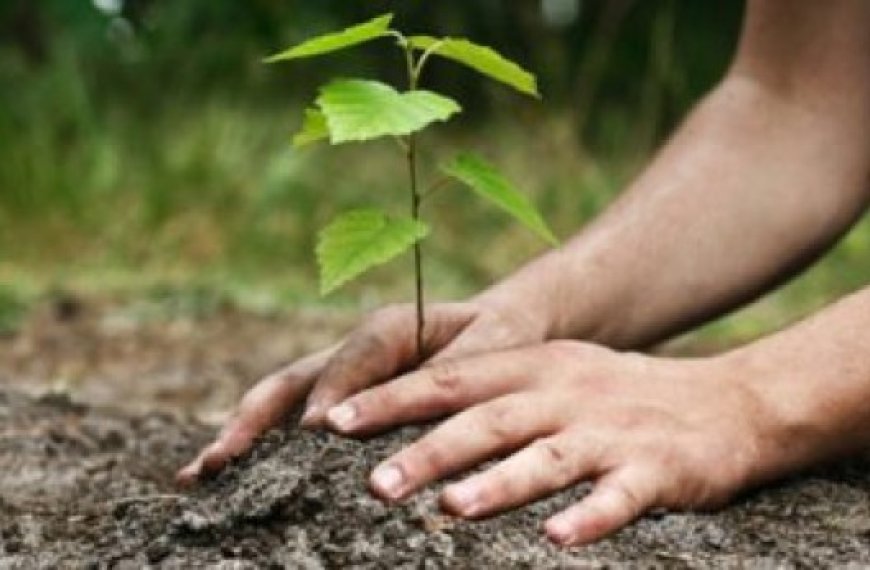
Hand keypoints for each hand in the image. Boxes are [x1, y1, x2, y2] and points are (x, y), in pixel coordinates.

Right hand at [177, 296, 548, 484]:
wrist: (500, 330)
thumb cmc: (499, 338)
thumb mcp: (494, 346)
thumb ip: (458, 371)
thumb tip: (421, 408)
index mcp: (391, 328)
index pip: (355, 357)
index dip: (334, 391)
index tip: (317, 431)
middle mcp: (354, 352)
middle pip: (292, 381)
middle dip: (254, 420)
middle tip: (218, 462)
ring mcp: (340, 378)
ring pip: (281, 403)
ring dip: (241, 436)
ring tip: (200, 476)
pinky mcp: (340, 401)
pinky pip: (294, 422)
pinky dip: (262, 448)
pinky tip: (231, 480)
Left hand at [324, 341, 777, 545]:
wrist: (727, 400)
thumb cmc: (620, 396)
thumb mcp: (556, 376)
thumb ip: (494, 394)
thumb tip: (414, 425)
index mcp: (536, 368)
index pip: (452, 379)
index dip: (392, 398)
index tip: (334, 422)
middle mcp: (566, 393)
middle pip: (489, 419)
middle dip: (430, 450)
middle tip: (374, 482)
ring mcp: (612, 431)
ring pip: (547, 457)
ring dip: (499, 483)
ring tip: (452, 510)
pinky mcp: (658, 469)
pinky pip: (620, 496)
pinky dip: (589, 517)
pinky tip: (558, 540)